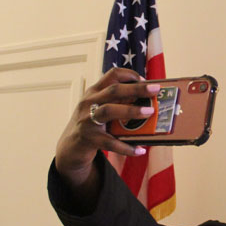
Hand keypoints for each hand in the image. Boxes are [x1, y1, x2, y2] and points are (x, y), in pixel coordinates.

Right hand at [54, 68, 160, 187]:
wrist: (70, 147)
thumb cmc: (92, 123)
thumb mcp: (100, 107)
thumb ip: (118, 102)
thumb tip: (148, 101)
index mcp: (94, 92)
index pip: (112, 75)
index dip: (129, 75)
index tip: (144, 80)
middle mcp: (89, 103)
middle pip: (113, 90)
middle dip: (136, 89)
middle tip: (155, 90)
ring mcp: (87, 120)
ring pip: (109, 111)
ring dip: (131, 110)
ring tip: (149, 112)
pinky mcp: (89, 139)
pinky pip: (110, 143)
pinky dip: (126, 147)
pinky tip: (140, 150)